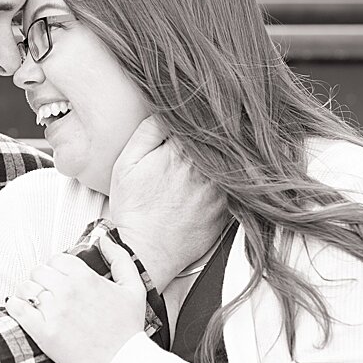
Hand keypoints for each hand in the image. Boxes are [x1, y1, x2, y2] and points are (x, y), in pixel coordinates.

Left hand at [7, 235, 146, 362]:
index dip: (56, 268)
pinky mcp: (42, 332)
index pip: (56, 259)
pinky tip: (22, 311)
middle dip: (42, 280)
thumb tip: (104, 237)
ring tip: (36, 303)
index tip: (60, 280)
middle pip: (38, 271)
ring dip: (28, 293)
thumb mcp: (134, 288)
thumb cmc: (128, 328)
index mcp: (86, 277)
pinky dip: (15, 306)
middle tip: (48, 293)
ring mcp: (53, 311)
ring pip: (25, 288)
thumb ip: (121, 259)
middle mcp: (67, 290)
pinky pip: (16, 308)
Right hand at [107, 118, 226, 287]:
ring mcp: (220, 190)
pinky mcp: (227, 209)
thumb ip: (148, 131)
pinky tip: (218, 181)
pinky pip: (235, 187)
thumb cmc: (134, 209)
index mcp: (181, 152)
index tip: (194, 117)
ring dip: (223, 157)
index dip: (196, 117)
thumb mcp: (127, 163)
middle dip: (214, 134)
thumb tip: (166, 110)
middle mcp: (206, 170)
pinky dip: (230, 181)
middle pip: (219, 140)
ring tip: (208, 159)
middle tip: (208, 131)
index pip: (199, 122)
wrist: (146, 252)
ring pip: (230, 162)